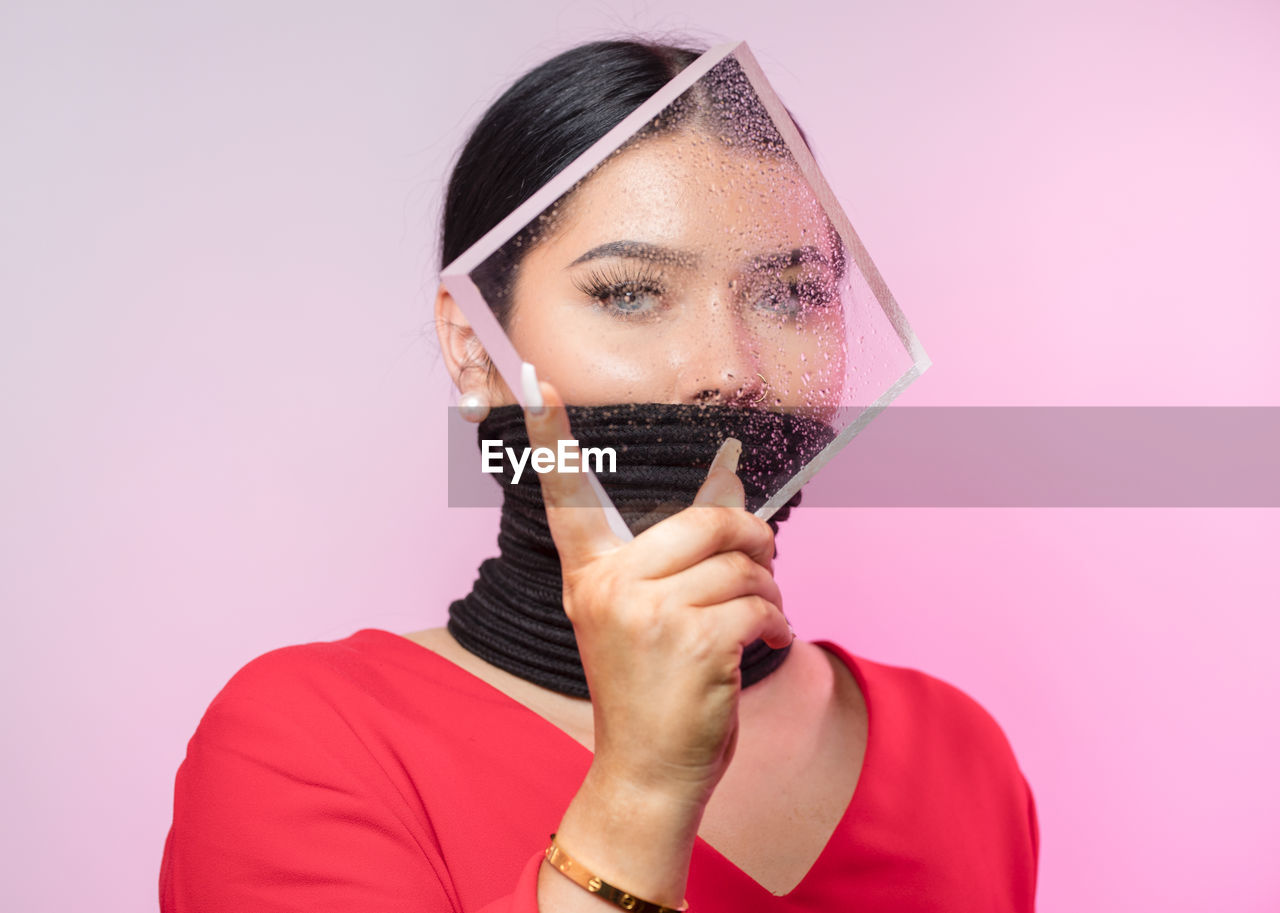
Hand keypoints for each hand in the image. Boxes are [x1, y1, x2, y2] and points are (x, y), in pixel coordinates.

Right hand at [522, 370, 793, 808]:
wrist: (647, 772)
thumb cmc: (652, 692)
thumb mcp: (640, 619)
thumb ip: (672, 558)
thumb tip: (733, 489)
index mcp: (590, 574)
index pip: (567, 495)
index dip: (553, 437)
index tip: (537, 382)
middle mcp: (609, 585)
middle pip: (708, 522)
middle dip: (753, 541)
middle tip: (765, 560)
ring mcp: (649, 612)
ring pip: (744, 568)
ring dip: (768, 597)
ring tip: (753, 624)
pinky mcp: (694, 640)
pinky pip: (760, 604)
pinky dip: (776, 624)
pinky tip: (762, 645)